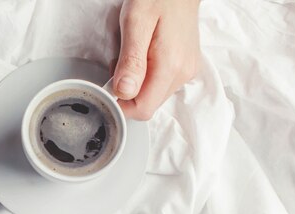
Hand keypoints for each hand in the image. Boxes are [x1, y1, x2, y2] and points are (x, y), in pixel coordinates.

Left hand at [112, 0, 200, 119]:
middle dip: (126, 93)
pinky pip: (161, 86)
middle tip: (119, 64)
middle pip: (147, 106)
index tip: (108, 86)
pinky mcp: (186, 69)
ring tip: (133, 56)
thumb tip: (124, 92)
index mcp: (170, 66)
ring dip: (136, 85)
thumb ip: (130, 60)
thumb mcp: (135, 22)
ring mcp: (186, 72)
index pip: (143, 109)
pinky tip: (144, 57)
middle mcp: (182, 74)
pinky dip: (146, 78)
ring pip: (153, 97)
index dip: (121, 104)